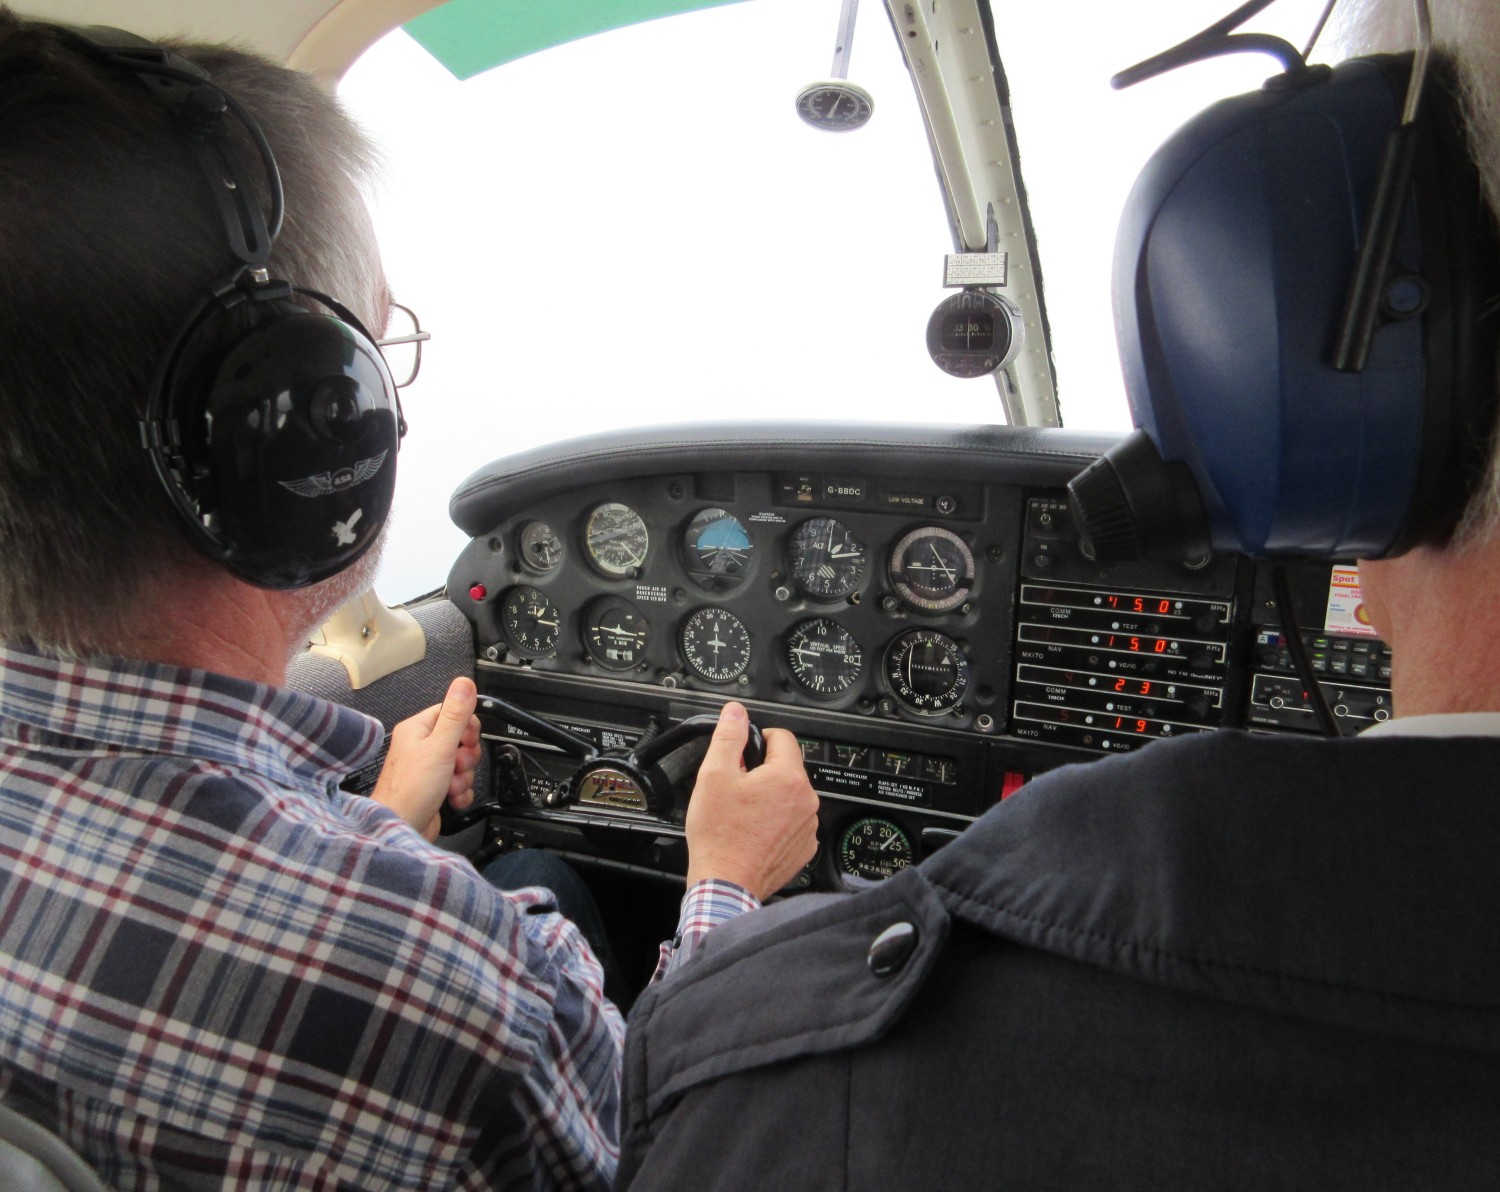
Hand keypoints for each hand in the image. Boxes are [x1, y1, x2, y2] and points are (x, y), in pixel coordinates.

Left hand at [372, 676, 481, 840]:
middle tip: (456, 765)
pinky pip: (459, 784)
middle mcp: (421, 747)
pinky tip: (450, 798)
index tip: (466, 740)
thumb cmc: (410, 790)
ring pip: (462, 764)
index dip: (466, 727)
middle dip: (466, 757)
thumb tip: (464, 683)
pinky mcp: (434, 788)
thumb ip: (455, 715)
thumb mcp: (440, 746)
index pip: (452, 713)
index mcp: (418, 729)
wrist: (401, 828)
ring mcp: (427, 769)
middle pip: (461, 740)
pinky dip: (460, 792)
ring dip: (463, 777)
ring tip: (449, 785)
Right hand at [684, 702, 819, 899]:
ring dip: (771, 797)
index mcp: (788, 777)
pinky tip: (753, 831)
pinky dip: (776, 822)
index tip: (743, 753)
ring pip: (790, 796)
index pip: (783, 737)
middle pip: (786, 768)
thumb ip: (728, 736)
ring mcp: (808, 826)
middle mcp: (807, 801)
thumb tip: (736, 712)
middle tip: (736, 787)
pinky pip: (793, 822)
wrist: (725, 883)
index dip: (759, 739)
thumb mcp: (714, 775)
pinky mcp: (804, 848)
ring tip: (744, 813)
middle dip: (762, 771)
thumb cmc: (720, 835)